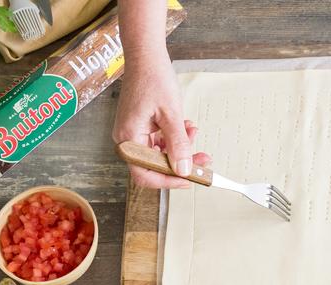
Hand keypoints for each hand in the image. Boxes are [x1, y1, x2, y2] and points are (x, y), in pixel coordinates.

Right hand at [112, 55, 210, 188]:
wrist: (146, 56)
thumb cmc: (153, 79)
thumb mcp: (171, 114)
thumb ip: (178, 144)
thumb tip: (184, 170)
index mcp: (128, 138)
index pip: (145, 174)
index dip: (168, 181)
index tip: (190, 179)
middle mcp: (127, 139)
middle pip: (154, 165)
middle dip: (180, 163)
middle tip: (202, 161)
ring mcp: (133, 132)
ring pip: (160, 153)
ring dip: (180, 148)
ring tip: (193, 133)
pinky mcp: (141, 126)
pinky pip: (159, 141)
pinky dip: (174, 137)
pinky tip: (186, 127)